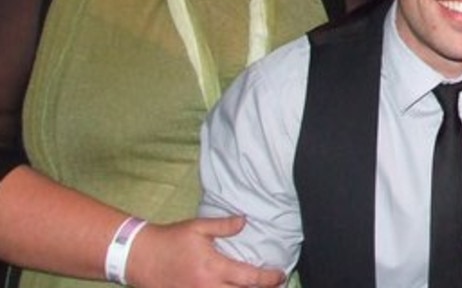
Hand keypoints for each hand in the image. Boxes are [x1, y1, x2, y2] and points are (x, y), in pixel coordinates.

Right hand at [126, 215, 284, 287]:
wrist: (138, 256)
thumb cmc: (170, 240)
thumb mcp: (198, 227)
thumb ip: (224, 226)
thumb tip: (245, 221)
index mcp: (214, 268)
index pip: (250, 278)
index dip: (269, 278)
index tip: (280, 274)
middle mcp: (207, 287)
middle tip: (276, 285)